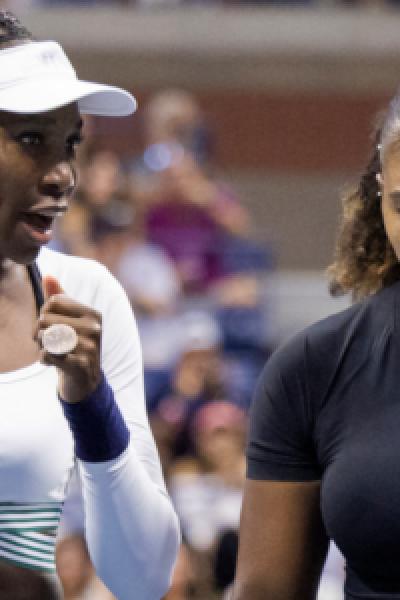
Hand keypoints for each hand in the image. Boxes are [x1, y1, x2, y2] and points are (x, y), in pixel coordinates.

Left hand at [34, 275, 101, 403]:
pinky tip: (51, 362)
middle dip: (38, 331)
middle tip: (45, 341)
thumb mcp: (69, 320)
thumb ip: (59, 297)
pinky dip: (43, 359)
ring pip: (46, 336)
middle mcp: (94, 328)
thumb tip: (48, 276)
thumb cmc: (74, 346)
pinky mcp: (80, 365)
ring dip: (41, 345)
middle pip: (46, 319)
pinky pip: (47, 355)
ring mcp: (89, 347)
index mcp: (92, 313)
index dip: (43, 313)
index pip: (53, 301)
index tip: (47, 325)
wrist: (86, 382)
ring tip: (49, 350)